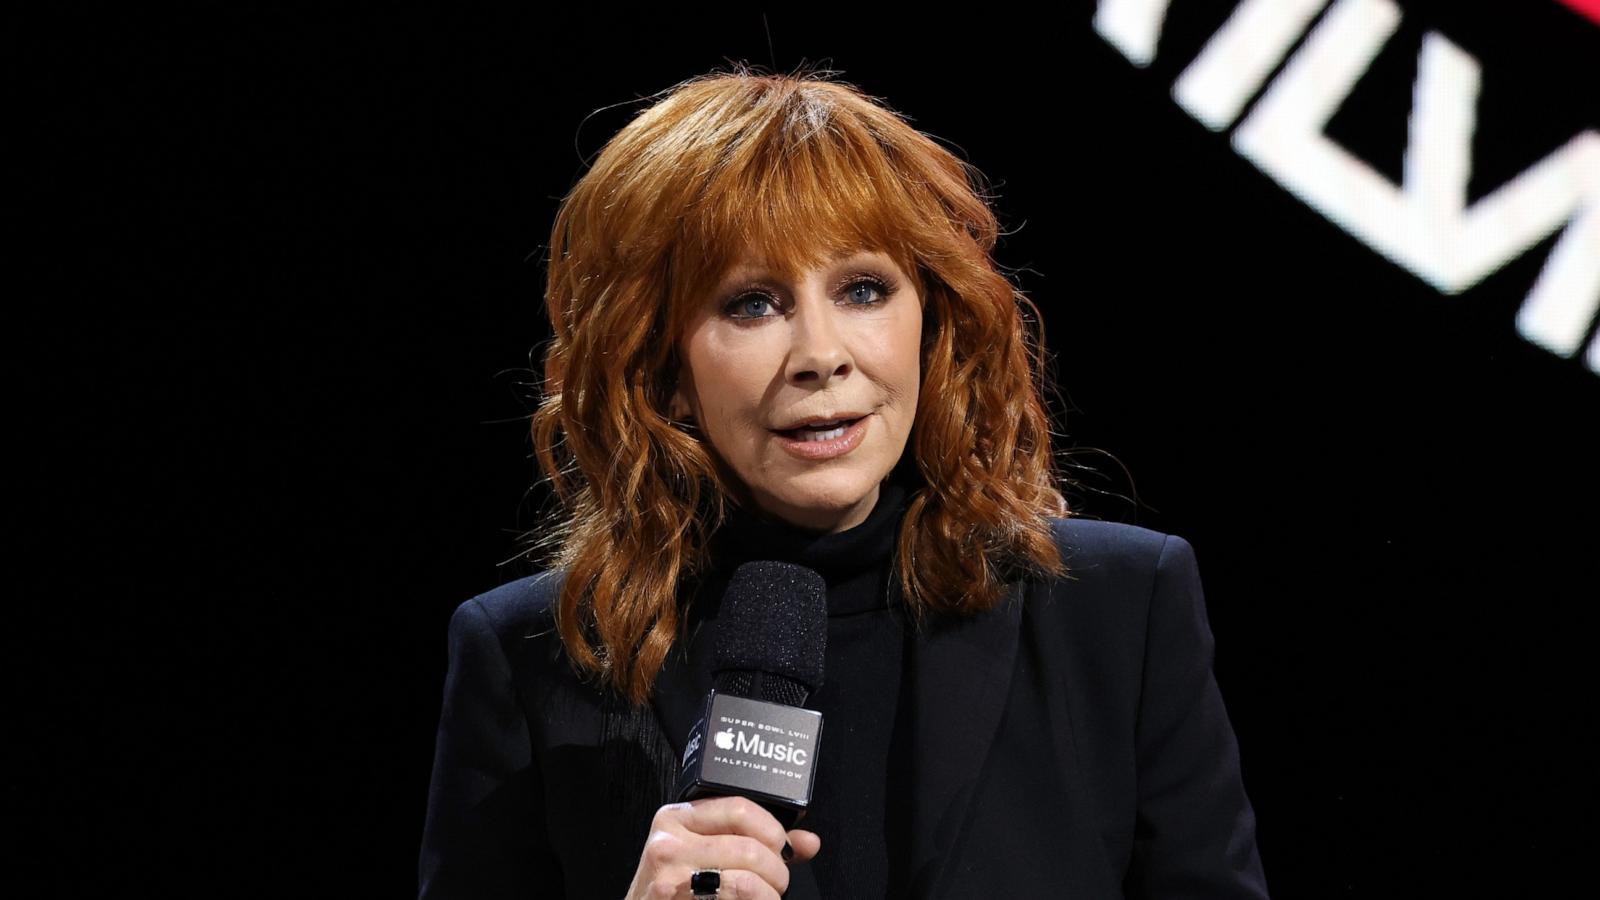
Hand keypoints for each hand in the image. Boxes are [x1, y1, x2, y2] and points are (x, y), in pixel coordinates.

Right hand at [623, 796, 821, 898]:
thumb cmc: (674, 890)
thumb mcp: (703, 855)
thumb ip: (752, 841)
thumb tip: (808, 842)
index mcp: (677, 818)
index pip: (740, 808)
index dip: (773, 831)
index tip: (784, 848)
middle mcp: (669, 842)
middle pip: (749, 847)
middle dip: (776, 870)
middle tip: (777, 883)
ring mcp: (670, 876)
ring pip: (745, 880)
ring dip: (768, 895)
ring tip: (767, 898)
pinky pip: (734, 898)